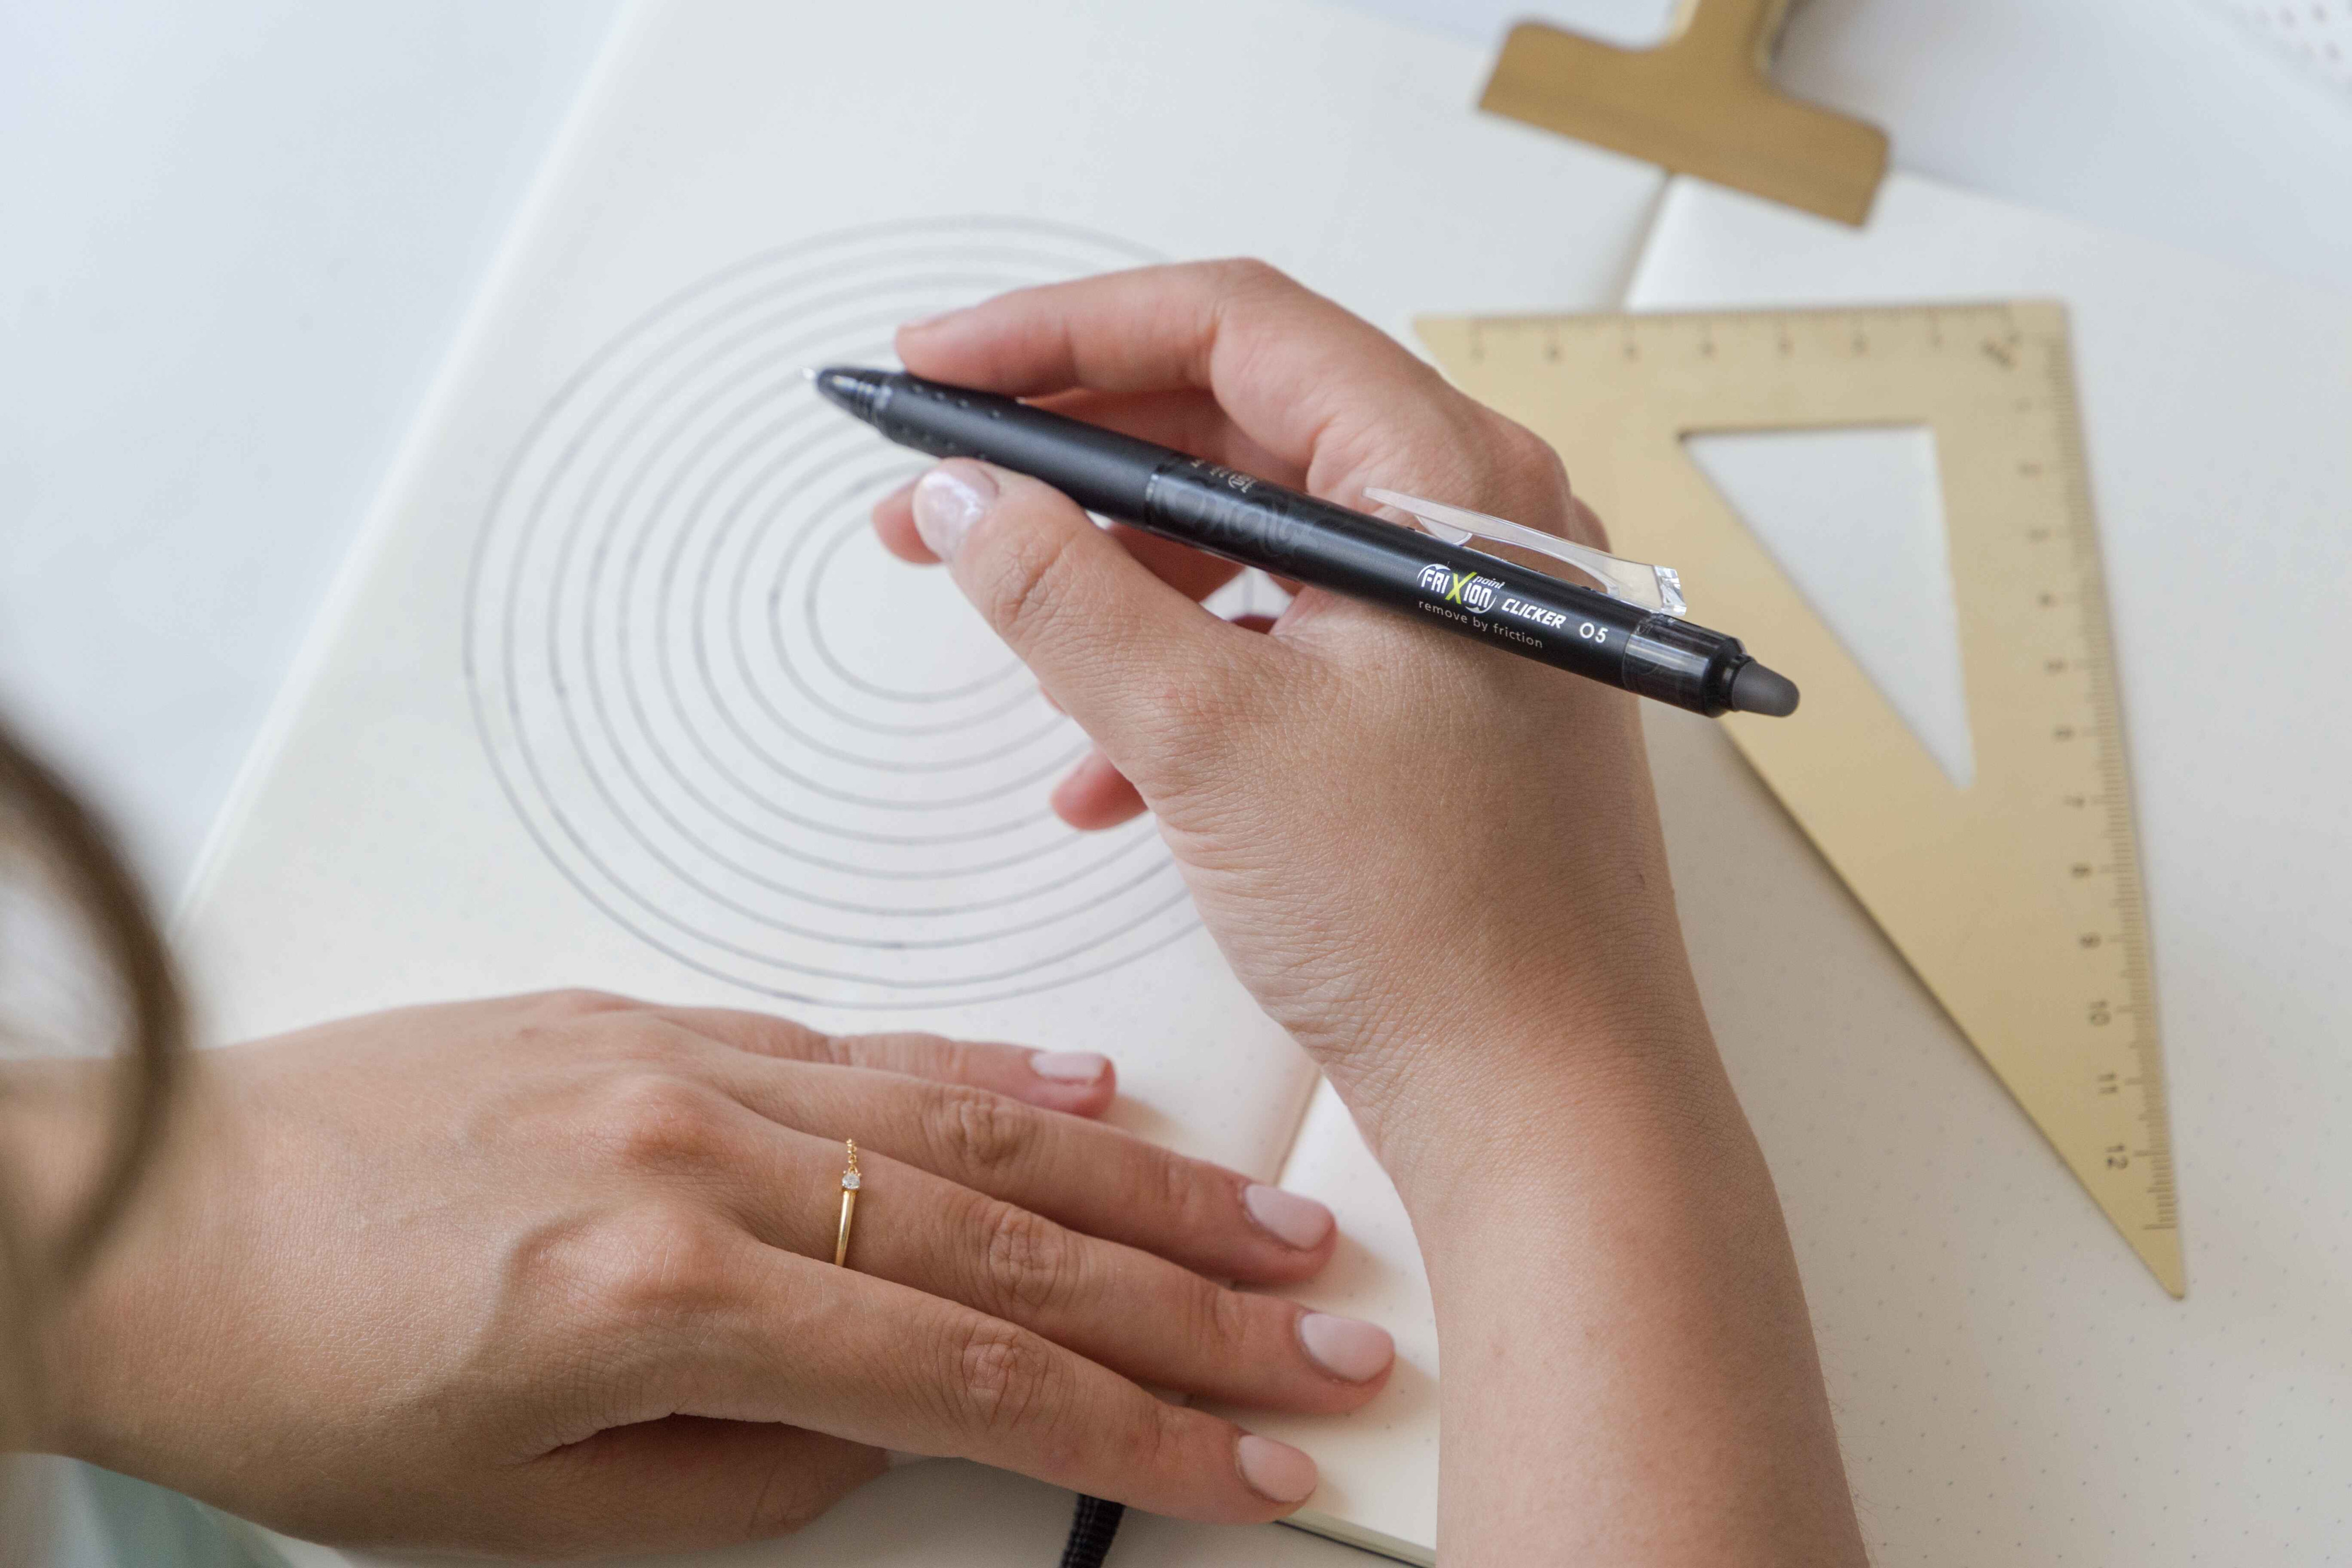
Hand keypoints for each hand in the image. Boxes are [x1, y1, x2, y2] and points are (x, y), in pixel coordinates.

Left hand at [32, 992, 1391, 1555]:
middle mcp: (696, 1154)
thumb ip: (738, 1473)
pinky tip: (1087, 1101)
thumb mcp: (514, 1510)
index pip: (966, 1378)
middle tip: (1322, 1328)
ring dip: (1129, 1180)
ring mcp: (680, 1063)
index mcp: (661, 1293)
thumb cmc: (290, 1380)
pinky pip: (857, 1041)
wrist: (137, 1210)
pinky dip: (987, 1074)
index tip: (1247, 1459)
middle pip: (1005, 1239)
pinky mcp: (649, 1011)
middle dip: (1187, 1301)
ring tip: (1258, 1216)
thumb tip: (892, 1429)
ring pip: (961, 1123)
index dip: (1131, 1431)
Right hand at [872, 261, 1709, 1176]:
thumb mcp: (1204, 738)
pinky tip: (1098, 771)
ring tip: (1006, 630)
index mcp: (1448, 483)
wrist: (1549, 1109)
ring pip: (1247, 538)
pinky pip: (1280, 638)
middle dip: (1071, 458)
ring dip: (1114, 576)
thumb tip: (962, 498)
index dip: (1063, 332)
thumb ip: (1063, 596)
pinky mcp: (1436, 704)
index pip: (1235, 326)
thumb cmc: (1431, 924)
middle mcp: (1469, 525)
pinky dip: (1178, 676)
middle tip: (937, 493)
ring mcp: (1457, 617)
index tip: (939, 364)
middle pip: (1235, 422)